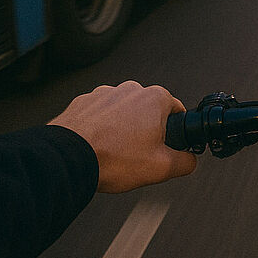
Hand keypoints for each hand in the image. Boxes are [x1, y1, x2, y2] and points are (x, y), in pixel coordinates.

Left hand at [49, 81, 197, 192]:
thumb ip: (185, 162)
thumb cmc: (112, 158)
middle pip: (148, 111)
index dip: (174, 133)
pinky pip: (99, 115)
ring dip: (122, 129)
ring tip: (114, 153)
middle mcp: (130, 89)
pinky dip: (100, 129)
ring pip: (123, 113)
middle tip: (138, 155)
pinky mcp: (83, 102)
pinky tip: (97, 148)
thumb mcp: (161, 168)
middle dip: (146, 131)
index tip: (166, 147)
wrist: (67, 159)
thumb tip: (190, 160)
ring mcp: (104, 93)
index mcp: (154, 98)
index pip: (176, 111)